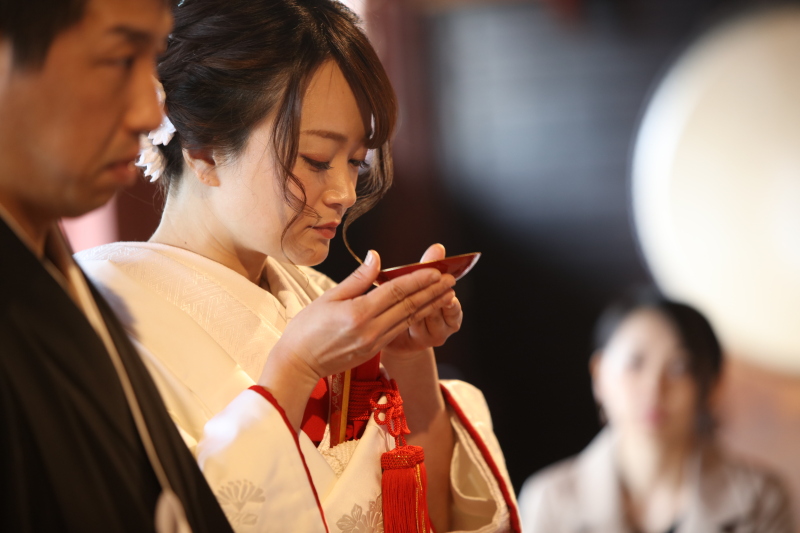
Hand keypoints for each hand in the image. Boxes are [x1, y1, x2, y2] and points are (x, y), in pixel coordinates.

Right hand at [260, 250, 455, 386]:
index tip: (436, 269)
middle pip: (409, 306)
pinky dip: (415, 318)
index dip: (418, 279)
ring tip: (447, 294)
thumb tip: (375, 257)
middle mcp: (371, 330)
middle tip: (451, 279)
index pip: (396, 291)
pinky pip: (399, 330)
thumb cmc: (306, 329)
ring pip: (408, 320)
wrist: (298, 364)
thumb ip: (357, 279)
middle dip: (432, 291)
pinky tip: (425, 310)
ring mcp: (374, 343)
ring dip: (430, 305)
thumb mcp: (328, 297)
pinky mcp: (374, 351)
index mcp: (358, 313)